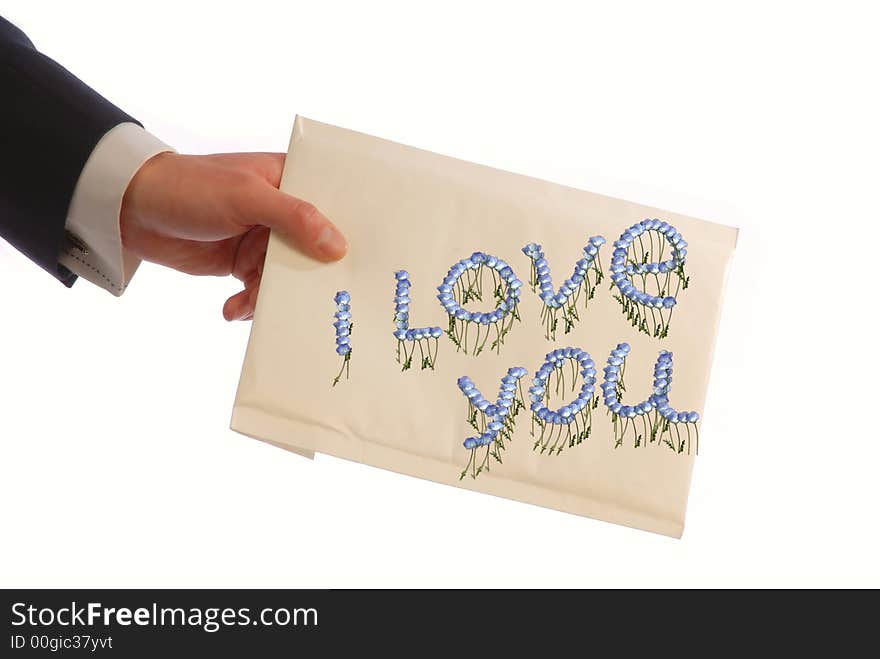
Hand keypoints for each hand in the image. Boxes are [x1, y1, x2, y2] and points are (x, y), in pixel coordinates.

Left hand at [120, 152, 346, 319]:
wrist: (131, 210)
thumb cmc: (191, 187)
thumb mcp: (247, 197)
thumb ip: (295, 218)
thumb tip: (338, 247)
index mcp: (289, 181)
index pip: (333, 204)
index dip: (350, 231)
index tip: (366, 261)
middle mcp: (282, 211)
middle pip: (316, 249)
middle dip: (313, 276)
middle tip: (317, 302)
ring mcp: (263, 239)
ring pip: (288, 275)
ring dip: (271, 295)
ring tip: (249, 304)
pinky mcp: (243, 263)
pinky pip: (261, 289)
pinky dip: (250, 304)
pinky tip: (233, 309)